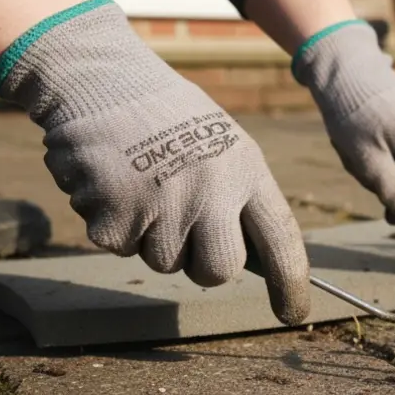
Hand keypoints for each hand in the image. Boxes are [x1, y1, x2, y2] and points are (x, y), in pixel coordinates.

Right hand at [0, 0, 311, 324]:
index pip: (281, 239)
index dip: (290, 283)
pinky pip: (117, 247)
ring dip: (150, 236)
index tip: (294, 314)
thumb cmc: (170, 117)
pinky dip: (111, 222)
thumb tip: (256, 262)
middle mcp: (211, 192)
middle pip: (219, 271)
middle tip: (184, 228)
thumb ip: (241, 199)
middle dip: (201, 264)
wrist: (101, 79)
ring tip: (145, 183)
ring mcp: (163, 206)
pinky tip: (113, 181)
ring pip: (163, 262)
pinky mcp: (114, 215)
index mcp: (247, 171)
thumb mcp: (225, 146)